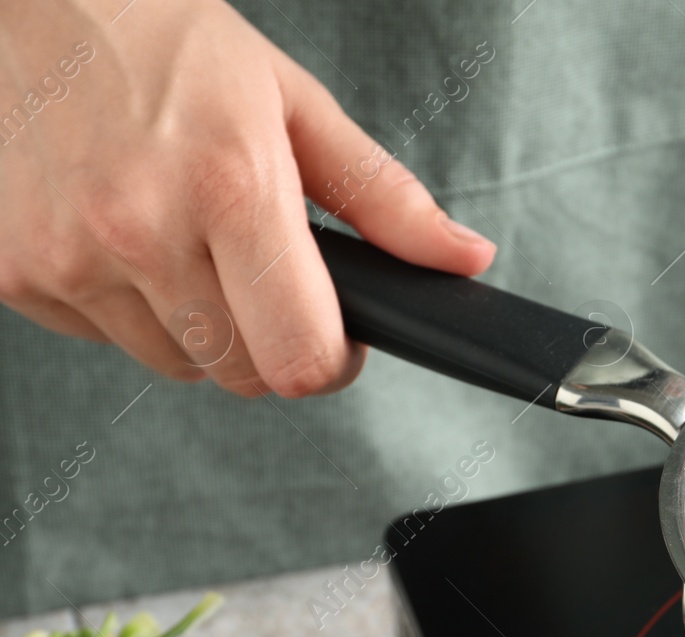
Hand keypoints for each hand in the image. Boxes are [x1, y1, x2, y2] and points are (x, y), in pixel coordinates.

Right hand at [0, 0, 496, 396]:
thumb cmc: (161, 38)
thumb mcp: (292, 102)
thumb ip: (385, 198)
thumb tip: (465, 259)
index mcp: (230, 187)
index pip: (300, 359)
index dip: (333, 361)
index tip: (337, 335)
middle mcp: (140, 229)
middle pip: (241, 375)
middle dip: (270, 342)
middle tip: (262, 275)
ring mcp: (66, 256)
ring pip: (174, 363)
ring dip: (197, 325)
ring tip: (183, 235)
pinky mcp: (9, 272)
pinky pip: (100, 337)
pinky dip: (124, 305)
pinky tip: (120, 233)